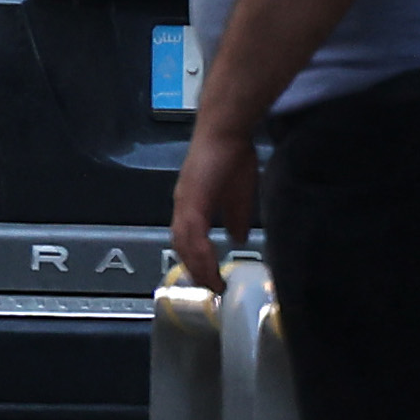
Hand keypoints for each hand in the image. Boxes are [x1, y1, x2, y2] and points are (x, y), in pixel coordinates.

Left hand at [170, 129, 257, 285]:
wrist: (226, 131)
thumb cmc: (232, 155)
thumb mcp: (237, 194)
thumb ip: (235, 217)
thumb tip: (238, 237)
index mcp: (191, 205)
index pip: (188, 240)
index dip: (197, 260)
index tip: (210, 278)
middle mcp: (182, 206)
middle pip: (182, 246)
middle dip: (195, 270)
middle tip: (209, 288)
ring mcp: (185, 202)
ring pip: (184, 243)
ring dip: (197, 266)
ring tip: (211, 283)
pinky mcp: (191, 198)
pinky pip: (192, 232)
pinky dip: (199, 252)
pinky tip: (209, 264)